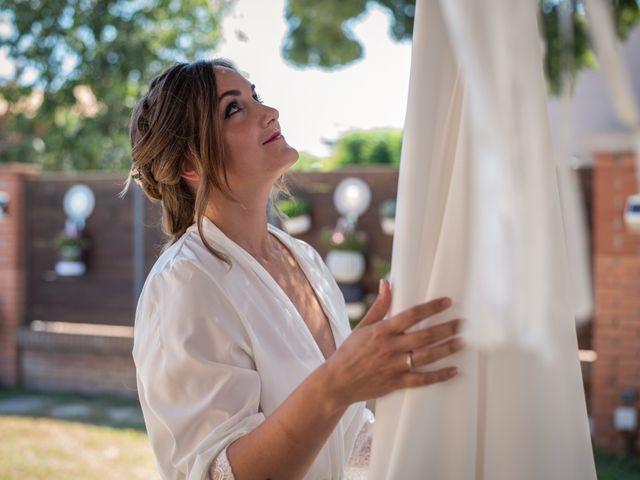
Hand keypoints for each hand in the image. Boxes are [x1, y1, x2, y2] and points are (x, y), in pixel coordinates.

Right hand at [322, 279, 462, 410]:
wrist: (337, 382)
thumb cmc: (349, 352)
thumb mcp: (363, 326)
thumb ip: (379, 306)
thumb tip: (387, 283)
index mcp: (382, 331)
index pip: (411, 315)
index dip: (431, 308)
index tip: (447, 302)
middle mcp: (391, 348)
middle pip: (425, 336)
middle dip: (447, 328)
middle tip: (464, 323)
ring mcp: (395, 366)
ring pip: (427, 356)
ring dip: (447, 349)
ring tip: (462, 342)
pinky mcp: (397, 383)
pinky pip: (422, 380)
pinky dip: (439, 376)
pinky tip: (454, 370)